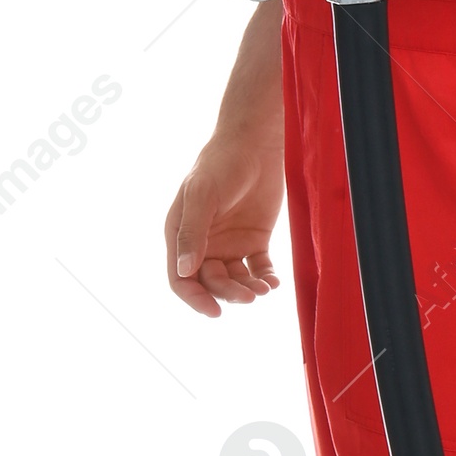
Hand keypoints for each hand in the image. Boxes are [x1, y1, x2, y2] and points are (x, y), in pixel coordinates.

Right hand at [166, 131, 283, 318]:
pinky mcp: (254, 240)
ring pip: (235, 280)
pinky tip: (274, 281)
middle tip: (250, 295)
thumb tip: (184, 272)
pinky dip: (265, 278)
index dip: (195, 299)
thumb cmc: (221, 164)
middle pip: (211, 283)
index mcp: (181, 235)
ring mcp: (229, 243)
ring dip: (248, 289)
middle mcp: (203, 244)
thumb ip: (193, 233)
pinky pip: (257, 268)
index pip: (181, 279)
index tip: (215, 312)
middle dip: (228, 293)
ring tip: (265, 289)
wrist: (255, 144)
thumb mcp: (202, 196)